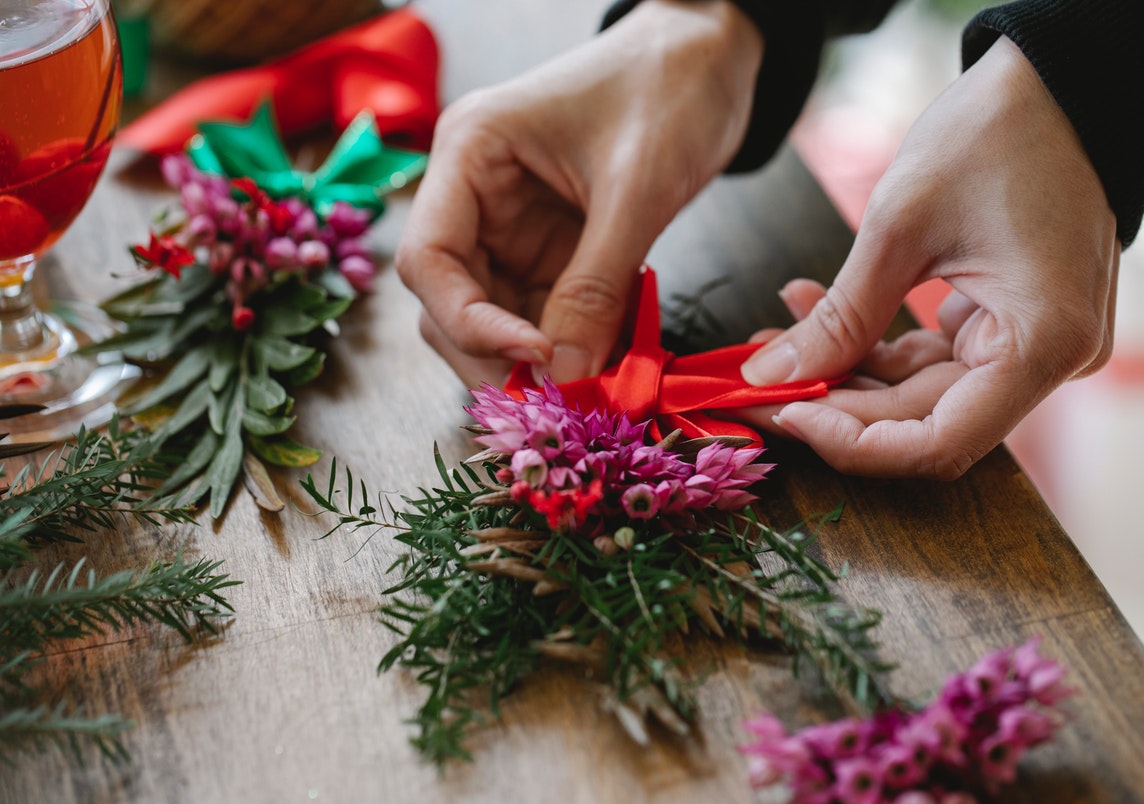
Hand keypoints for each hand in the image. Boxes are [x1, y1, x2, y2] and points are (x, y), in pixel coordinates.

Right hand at [395, 0, 762, 388]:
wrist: (711, 55)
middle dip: (500, 358)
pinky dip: (572, 347)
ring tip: (590, 392)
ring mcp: (510, 226)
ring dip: (539, 363)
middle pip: (453, 302)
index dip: (472, 323)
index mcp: (469, 154)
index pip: (430, 260)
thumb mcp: (635, 189)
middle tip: (557, 404)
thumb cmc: (669, 88)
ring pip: (497, 319)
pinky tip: (607, 368)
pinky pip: (545, 314)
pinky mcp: (549, 248)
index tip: (538, 358)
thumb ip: (596, 286)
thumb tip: (565, 376)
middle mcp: (475, 196)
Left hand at [738, 36, 1120, 478]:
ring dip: (844, 370)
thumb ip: (840, 316)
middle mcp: (1050, 361)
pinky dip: (873, 342)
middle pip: (922, 420)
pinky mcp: (1013, 325)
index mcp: (1042, 345)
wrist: (1060, 82)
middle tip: (756, 382)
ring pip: (919, 392)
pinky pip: (932, 357)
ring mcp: (1034, 346)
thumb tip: (772, 376)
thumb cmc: (997, 135)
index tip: (785, 414)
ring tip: (774, 338)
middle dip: (834, 403)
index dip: (852, 443)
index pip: (936, 443)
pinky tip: (813, 312)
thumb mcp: (901, 226)